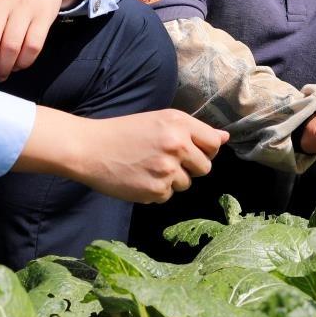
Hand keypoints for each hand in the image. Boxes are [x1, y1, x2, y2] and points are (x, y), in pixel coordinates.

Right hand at [18, 107, 228, 202]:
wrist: (90, 148)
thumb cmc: (124, 132)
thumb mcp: (160, 121)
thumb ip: (193, 130)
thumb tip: (225, 138)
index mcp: (179, 123)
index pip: (214, 143)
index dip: (206, 150)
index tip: (193, 151)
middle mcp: (177, 145)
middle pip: (205, 167)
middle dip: (191, 167)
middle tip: (166, 161)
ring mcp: (167, 169)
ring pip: (187, 183)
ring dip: (172, 180)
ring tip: (148, 167)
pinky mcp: (156, 190)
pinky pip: (168, 195)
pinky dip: (156, 191)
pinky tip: (139, 178)